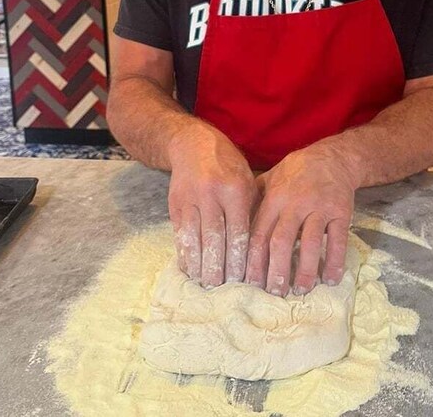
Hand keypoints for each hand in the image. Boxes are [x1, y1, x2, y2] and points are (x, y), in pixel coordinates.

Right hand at [168, 123, 257, 286]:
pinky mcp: (174, 203)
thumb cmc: (229, 166)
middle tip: (220, 288)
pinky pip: (179, 232)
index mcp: (235, 188)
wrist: (193, 144)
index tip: (241, 279)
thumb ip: (251, 210)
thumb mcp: (248, 181)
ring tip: (203, 283)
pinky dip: (183, 252)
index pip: (238, 230)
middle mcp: (211, 194)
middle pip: (214, 237)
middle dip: (217, 265)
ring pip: (193, 237)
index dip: (238, 257)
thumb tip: (257, 248)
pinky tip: (189, 268)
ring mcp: (190, 198)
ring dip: (198, 263)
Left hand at [245, 146, 356, 296]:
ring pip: (310, 243)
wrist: (333, 157)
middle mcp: (295, 203)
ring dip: (305, 270)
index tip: (250, 283)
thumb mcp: (270, 178)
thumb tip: (233, 227)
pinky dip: (334, 261)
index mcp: (274, 198)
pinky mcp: (341, 212)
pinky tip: (330, 279)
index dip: (253, 261)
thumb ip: (253, 201)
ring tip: (301, 290)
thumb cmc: (297, 172)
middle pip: (281, 241)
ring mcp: (319, 208)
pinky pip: (338, 240)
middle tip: (274, 293)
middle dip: (276, 270)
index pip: (259, 233)